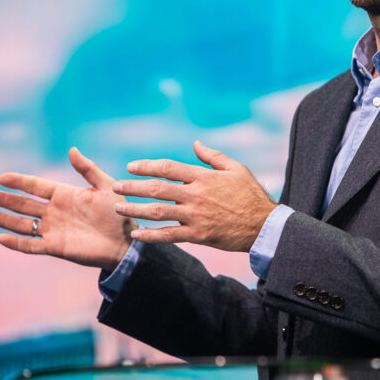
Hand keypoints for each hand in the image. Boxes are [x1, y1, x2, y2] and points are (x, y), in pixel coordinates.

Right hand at [0, 147, 136, 271]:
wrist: (126, 242)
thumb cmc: (119, 213)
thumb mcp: (105, 186)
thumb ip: (88, 169)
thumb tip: (72, 150)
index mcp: (64, 195)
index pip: (36, 186)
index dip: (19, 182)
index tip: (1, 177)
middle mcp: (55, 212)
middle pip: (23, 204)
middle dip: (5, 199)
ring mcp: (53, 230)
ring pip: (23, 224)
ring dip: (4, 219)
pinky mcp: (55, 248)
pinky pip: (31, 245)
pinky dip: (16, 243)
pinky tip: (0, 238)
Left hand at [112, 140, 276, 251]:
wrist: (263, 225)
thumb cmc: (251, 194)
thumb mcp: (236, 168)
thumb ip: (213, 156)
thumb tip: (195, 144)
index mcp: (203, 177)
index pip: (169, 168)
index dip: (147, 166)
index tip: (131, 167)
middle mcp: (196, 195)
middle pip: (158, 188)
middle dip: (134, 187)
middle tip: (116, 187)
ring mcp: (196, 216)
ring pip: (158, 212)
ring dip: (135, 209)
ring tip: (118, 208)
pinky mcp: (198, 235)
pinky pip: (170, 235)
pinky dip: (151, 236)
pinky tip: (137, 235)